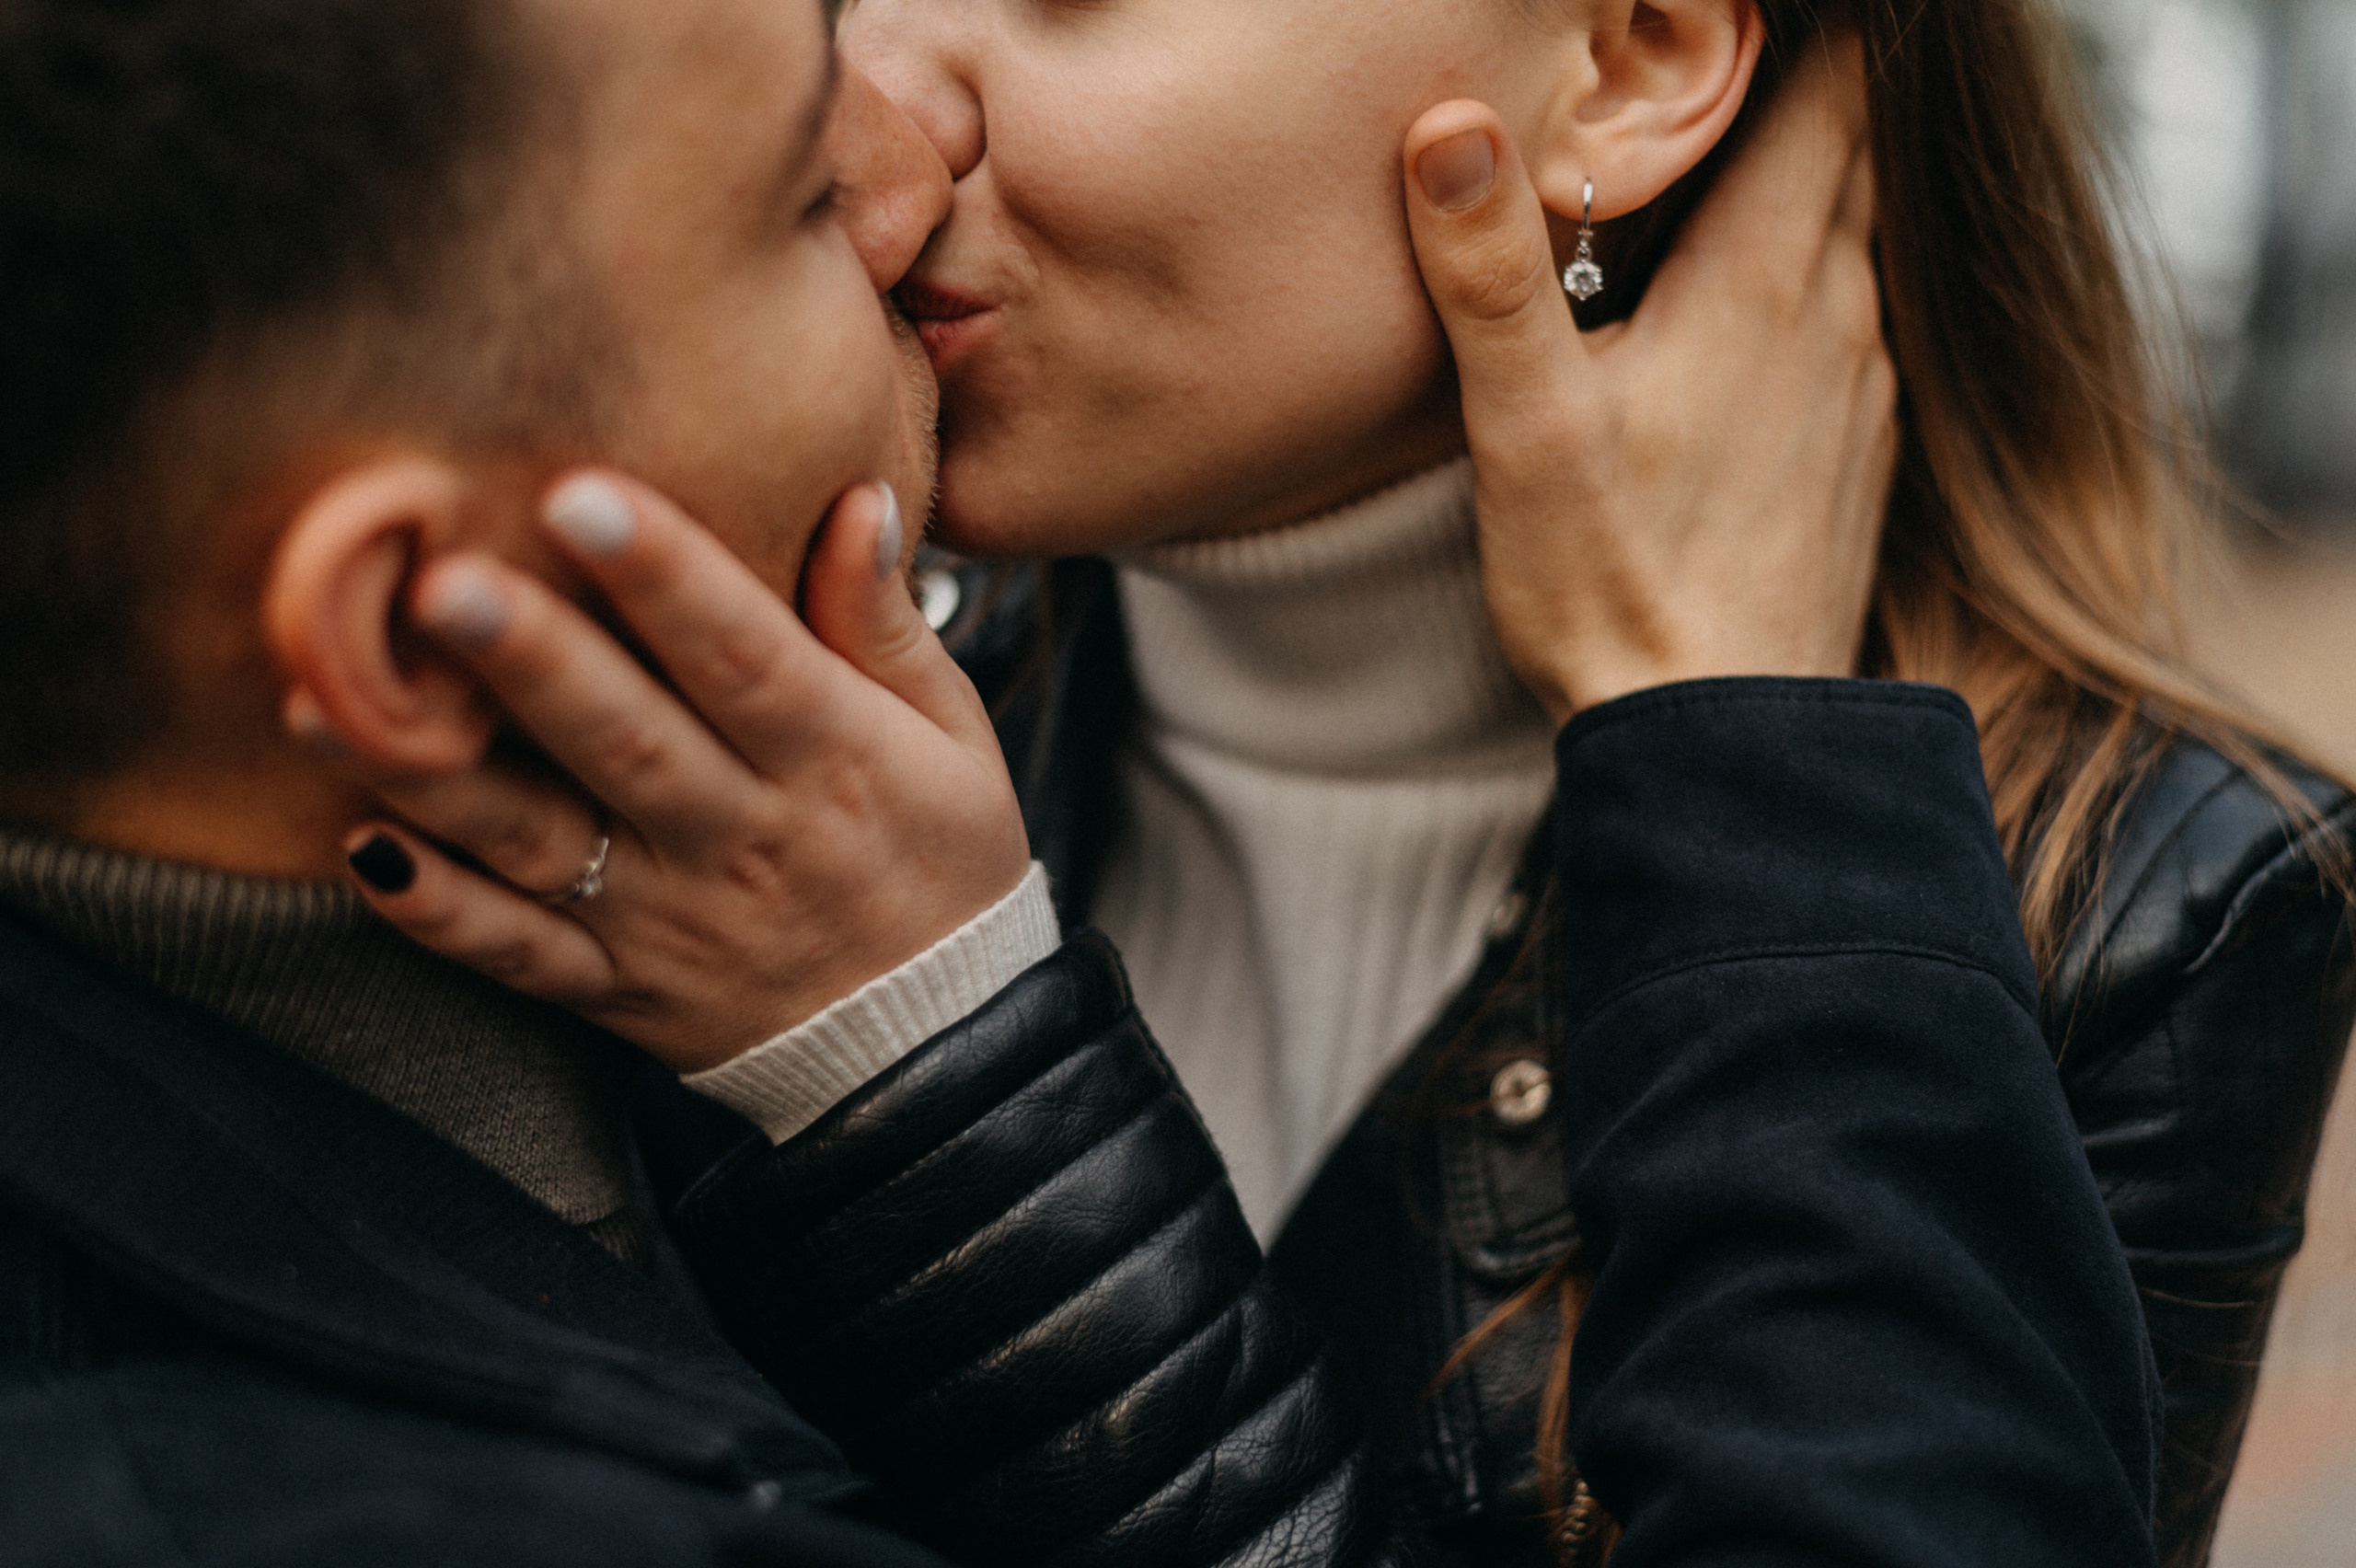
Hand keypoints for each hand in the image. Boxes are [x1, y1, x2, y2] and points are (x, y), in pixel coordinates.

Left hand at [316, 473, 1030, 1073]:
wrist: (938, 1048)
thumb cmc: (940, 856)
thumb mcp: (952, 734)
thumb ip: (884, 619)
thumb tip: (855, 496)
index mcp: (832, 758)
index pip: (747, 657)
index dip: (669, 575)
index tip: (584, 493)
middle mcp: (744, 836)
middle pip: (628, 740)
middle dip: (532, 661)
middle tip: (437, 582)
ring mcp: (671, 921)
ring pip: (542, 842)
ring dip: (437, 775)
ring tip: (330, 700)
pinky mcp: (618, 986)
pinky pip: (517, 953)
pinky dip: (439, 912)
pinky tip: (363, 845)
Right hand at [1402, 36, 1894, 722]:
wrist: (1723, 740)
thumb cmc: (1616, 585)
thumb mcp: (1527, 428)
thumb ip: (1489, 276)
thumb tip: (1451, 128)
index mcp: (1763, 285)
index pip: (1823, 102)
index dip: (1797, 42)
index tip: (1738, 22)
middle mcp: (1836, 320)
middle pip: (1848, 160)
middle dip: (1801, 99)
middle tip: (1726, 73)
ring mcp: (1859, 393)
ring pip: (1856, 246)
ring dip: (1811, 197)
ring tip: (1736, 174)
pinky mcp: (1858, 459)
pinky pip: (1852, 332)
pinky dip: (1813, 293)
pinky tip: (1756, 326)